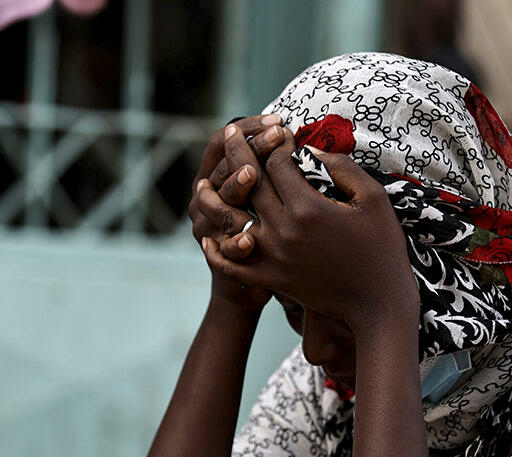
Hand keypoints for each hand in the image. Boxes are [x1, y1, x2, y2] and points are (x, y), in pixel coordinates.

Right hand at [188, 116, 285, 309]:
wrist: (248, 280)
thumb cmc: (265, 228)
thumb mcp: (266, 193)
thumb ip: (276, 169)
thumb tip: (306, 143)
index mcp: (217, 175)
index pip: (223, 141)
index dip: (248, 128)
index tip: (278, 121)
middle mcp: (205, 196)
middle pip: (222, 165)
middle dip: (251, 148)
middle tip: (278, 134)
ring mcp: (208, 227)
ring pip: (215, 203)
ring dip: (234, 187)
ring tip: (252, 175)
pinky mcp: (218, 256)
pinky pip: (223, 249)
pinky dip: (235, 244)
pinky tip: (250, 240)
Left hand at [200, 132, 417, 334]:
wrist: (377, 304)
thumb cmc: (381, 249)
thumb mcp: (372, 200)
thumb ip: (343, 169)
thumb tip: (313, 150)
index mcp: (308, 207)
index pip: (278, 164)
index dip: (276, 142)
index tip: (278, 131)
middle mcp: (283, 230)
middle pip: (250, 183)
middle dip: (238, 153)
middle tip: (229, 132)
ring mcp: (273, 256)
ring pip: (231, 221)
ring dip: (213, 200)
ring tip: (202, 184)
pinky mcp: (270, 279)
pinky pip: (233, 263)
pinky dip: (217, 252)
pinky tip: (209, 238)